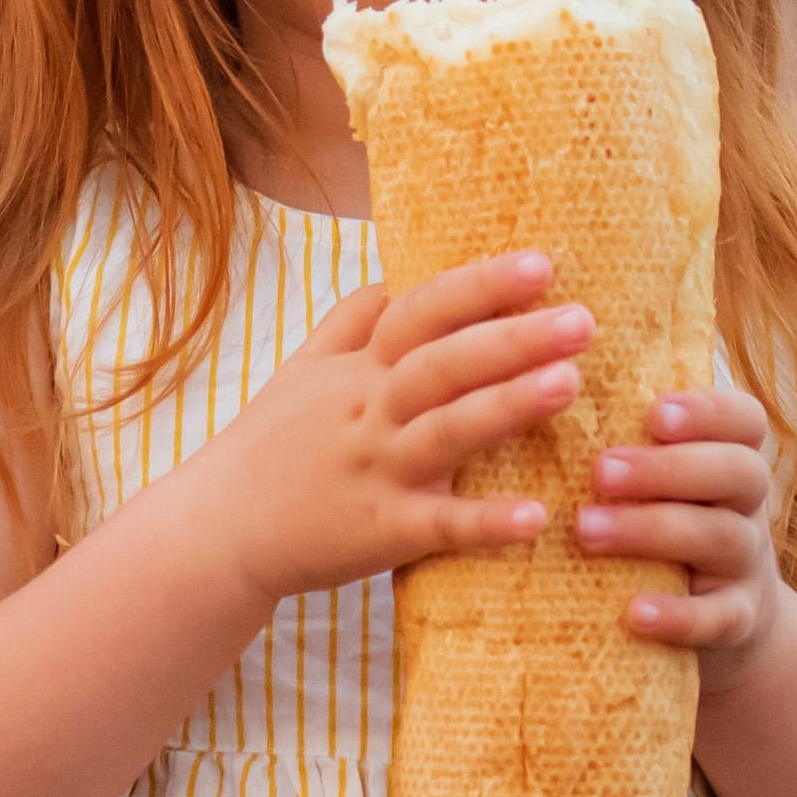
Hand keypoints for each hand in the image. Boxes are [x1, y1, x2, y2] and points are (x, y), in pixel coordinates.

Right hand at [197, 251, 595, 606]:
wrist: (215, 530)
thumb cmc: (267, 447)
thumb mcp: (300, 370)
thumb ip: (349, 321)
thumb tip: (396, 276)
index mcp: (358, 370)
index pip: (422, 313)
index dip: (479, 286)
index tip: (541, 264)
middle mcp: (369, 412)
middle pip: (443, 364)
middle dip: (512, 338)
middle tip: (582, 319)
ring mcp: (375, 471)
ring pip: (446, 431)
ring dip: (508, 406)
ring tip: (571, 383)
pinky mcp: (379, 532)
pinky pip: (438, 527)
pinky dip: (484, 522)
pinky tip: (536, 517)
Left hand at [572, 382, 782, 690]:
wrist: (712, 620)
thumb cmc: (661, 519)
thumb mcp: (656, 475)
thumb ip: (624, 430)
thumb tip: (551, 361)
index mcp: (728, 455)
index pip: (743, 419)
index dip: (707, 411)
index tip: (653, 411)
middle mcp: (747, 504)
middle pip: (735, 472)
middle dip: (667, 468)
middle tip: (600, 470)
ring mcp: (745, 565)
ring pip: (722, 537)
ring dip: (654, 530)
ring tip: (587, 530)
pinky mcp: (735, 622)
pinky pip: (717, 618)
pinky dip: (678, 614)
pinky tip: (633, 612)